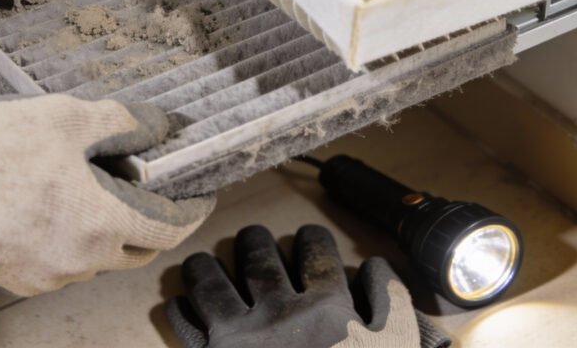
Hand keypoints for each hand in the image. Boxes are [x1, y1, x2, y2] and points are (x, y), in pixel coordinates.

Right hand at [0, 94, 213, 295]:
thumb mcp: (70, 118)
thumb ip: (123, 123)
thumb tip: (161, 125)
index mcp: (103, 223)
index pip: (168, 229)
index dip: (191, 212)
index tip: (201, 197)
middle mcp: (81, 261)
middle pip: (134, 250)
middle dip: (151, 224)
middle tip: (150, 192)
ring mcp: (44, 275)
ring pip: (93, 258)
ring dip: (104, 231)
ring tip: (94, 191)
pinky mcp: (10, 277)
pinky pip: (55, 263)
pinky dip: (66, 239)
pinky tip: (51, 207)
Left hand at [166, 225, 449, 347]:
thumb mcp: (395, 347)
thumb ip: (389, 302)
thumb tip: (372, 263)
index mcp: (328, 308)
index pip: (314, 249)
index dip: (312, 240)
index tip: (308, 242)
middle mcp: (281, 314)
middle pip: (257, 253)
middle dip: (254, 241)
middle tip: (253, 241)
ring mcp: (242, 340)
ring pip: (211, 279)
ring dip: (207, 266)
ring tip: (206, 264)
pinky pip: (187, 325)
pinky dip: (181, 311)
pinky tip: (184, 305)